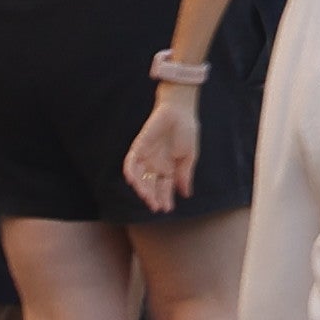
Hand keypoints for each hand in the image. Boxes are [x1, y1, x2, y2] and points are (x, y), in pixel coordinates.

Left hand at [124, 89, 201, 213]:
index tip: (167, 209)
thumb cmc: (187, 130)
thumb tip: (186, 194)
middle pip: (151, 186)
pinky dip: (130, 173)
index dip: (165, 198)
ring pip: (139, 178)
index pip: (164, 187)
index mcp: (168, 167)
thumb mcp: (189, 156)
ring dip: (142, 189)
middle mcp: (155, 165)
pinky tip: (133, 181)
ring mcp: (146, 157)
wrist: (181, 110)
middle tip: (156, 207)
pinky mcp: (138, 148)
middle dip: (153, 197)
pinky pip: (130, 163)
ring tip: (148, 197)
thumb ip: (185, 174)